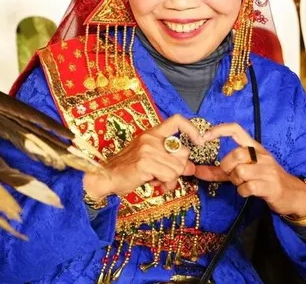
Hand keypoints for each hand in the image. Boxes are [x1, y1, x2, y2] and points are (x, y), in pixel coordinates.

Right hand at [83, 115, 201, 201]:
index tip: (199, 142)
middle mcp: (150, 138)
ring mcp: (147, 149)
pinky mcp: (144, 163)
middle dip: (179, 169)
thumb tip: (191, 168)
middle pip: (183, 153)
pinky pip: (169, 176)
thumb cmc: (128, 168)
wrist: (106, 176)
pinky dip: (165, 184)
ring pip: (178, 168)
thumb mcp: (151, 158)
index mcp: (152, 133)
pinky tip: (153, 183)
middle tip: (165, 175)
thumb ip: (170, 159)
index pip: (177, 121)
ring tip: (156, 180)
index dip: (192, 130)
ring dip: (170, 179)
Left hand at [193, 123, 305, 218]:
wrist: (293, 195)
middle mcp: (262, 156)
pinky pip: (247, 187)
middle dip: (227, 167)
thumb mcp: (244, 171)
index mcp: (254, 147)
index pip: (236, 130)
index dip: (218, 130)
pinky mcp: (271, 186)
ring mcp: (268, 170)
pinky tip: (248, 191)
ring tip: (242, 183)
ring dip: (235, 180)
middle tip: (231, 175)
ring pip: (240, 171)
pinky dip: (242, 191)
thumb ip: (219, 171)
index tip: (203, 137)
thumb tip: (195, 171)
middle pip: (236, 154)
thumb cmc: (264, 179)